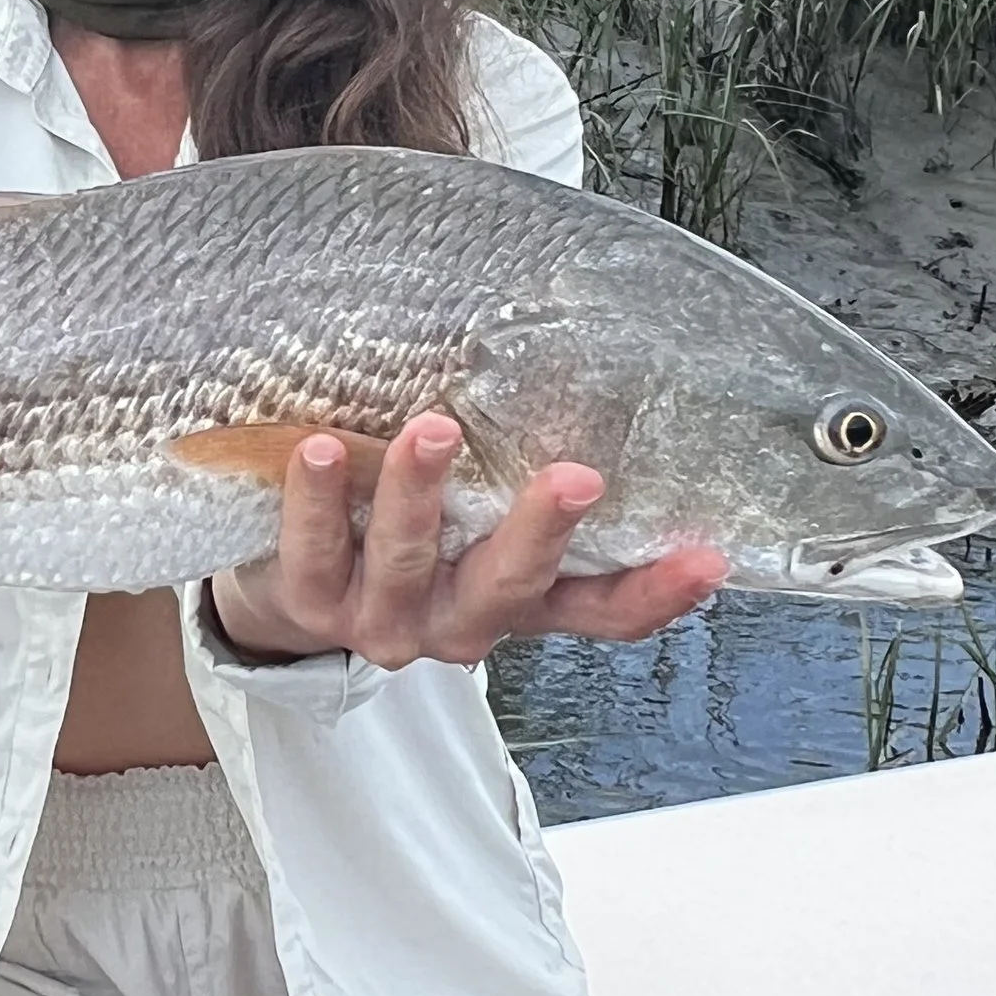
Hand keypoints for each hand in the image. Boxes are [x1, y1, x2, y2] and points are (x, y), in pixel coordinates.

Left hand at [206, 416, 725, 671]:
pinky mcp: (312, 603)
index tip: (708, 557)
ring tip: (431, 431)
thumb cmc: (398, 538)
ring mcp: (385, 620)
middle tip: (575, 478)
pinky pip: (315, 549)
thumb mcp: (472, 521)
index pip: (599, 611)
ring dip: (421, 493)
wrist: (287, 596)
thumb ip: (513, 477)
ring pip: (409, 560)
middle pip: (510, 585)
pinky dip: (318, 497)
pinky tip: (321, 447)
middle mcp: (458, 621)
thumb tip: (579, 374)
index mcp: (513, 601)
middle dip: (542, 532)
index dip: (655, 593)